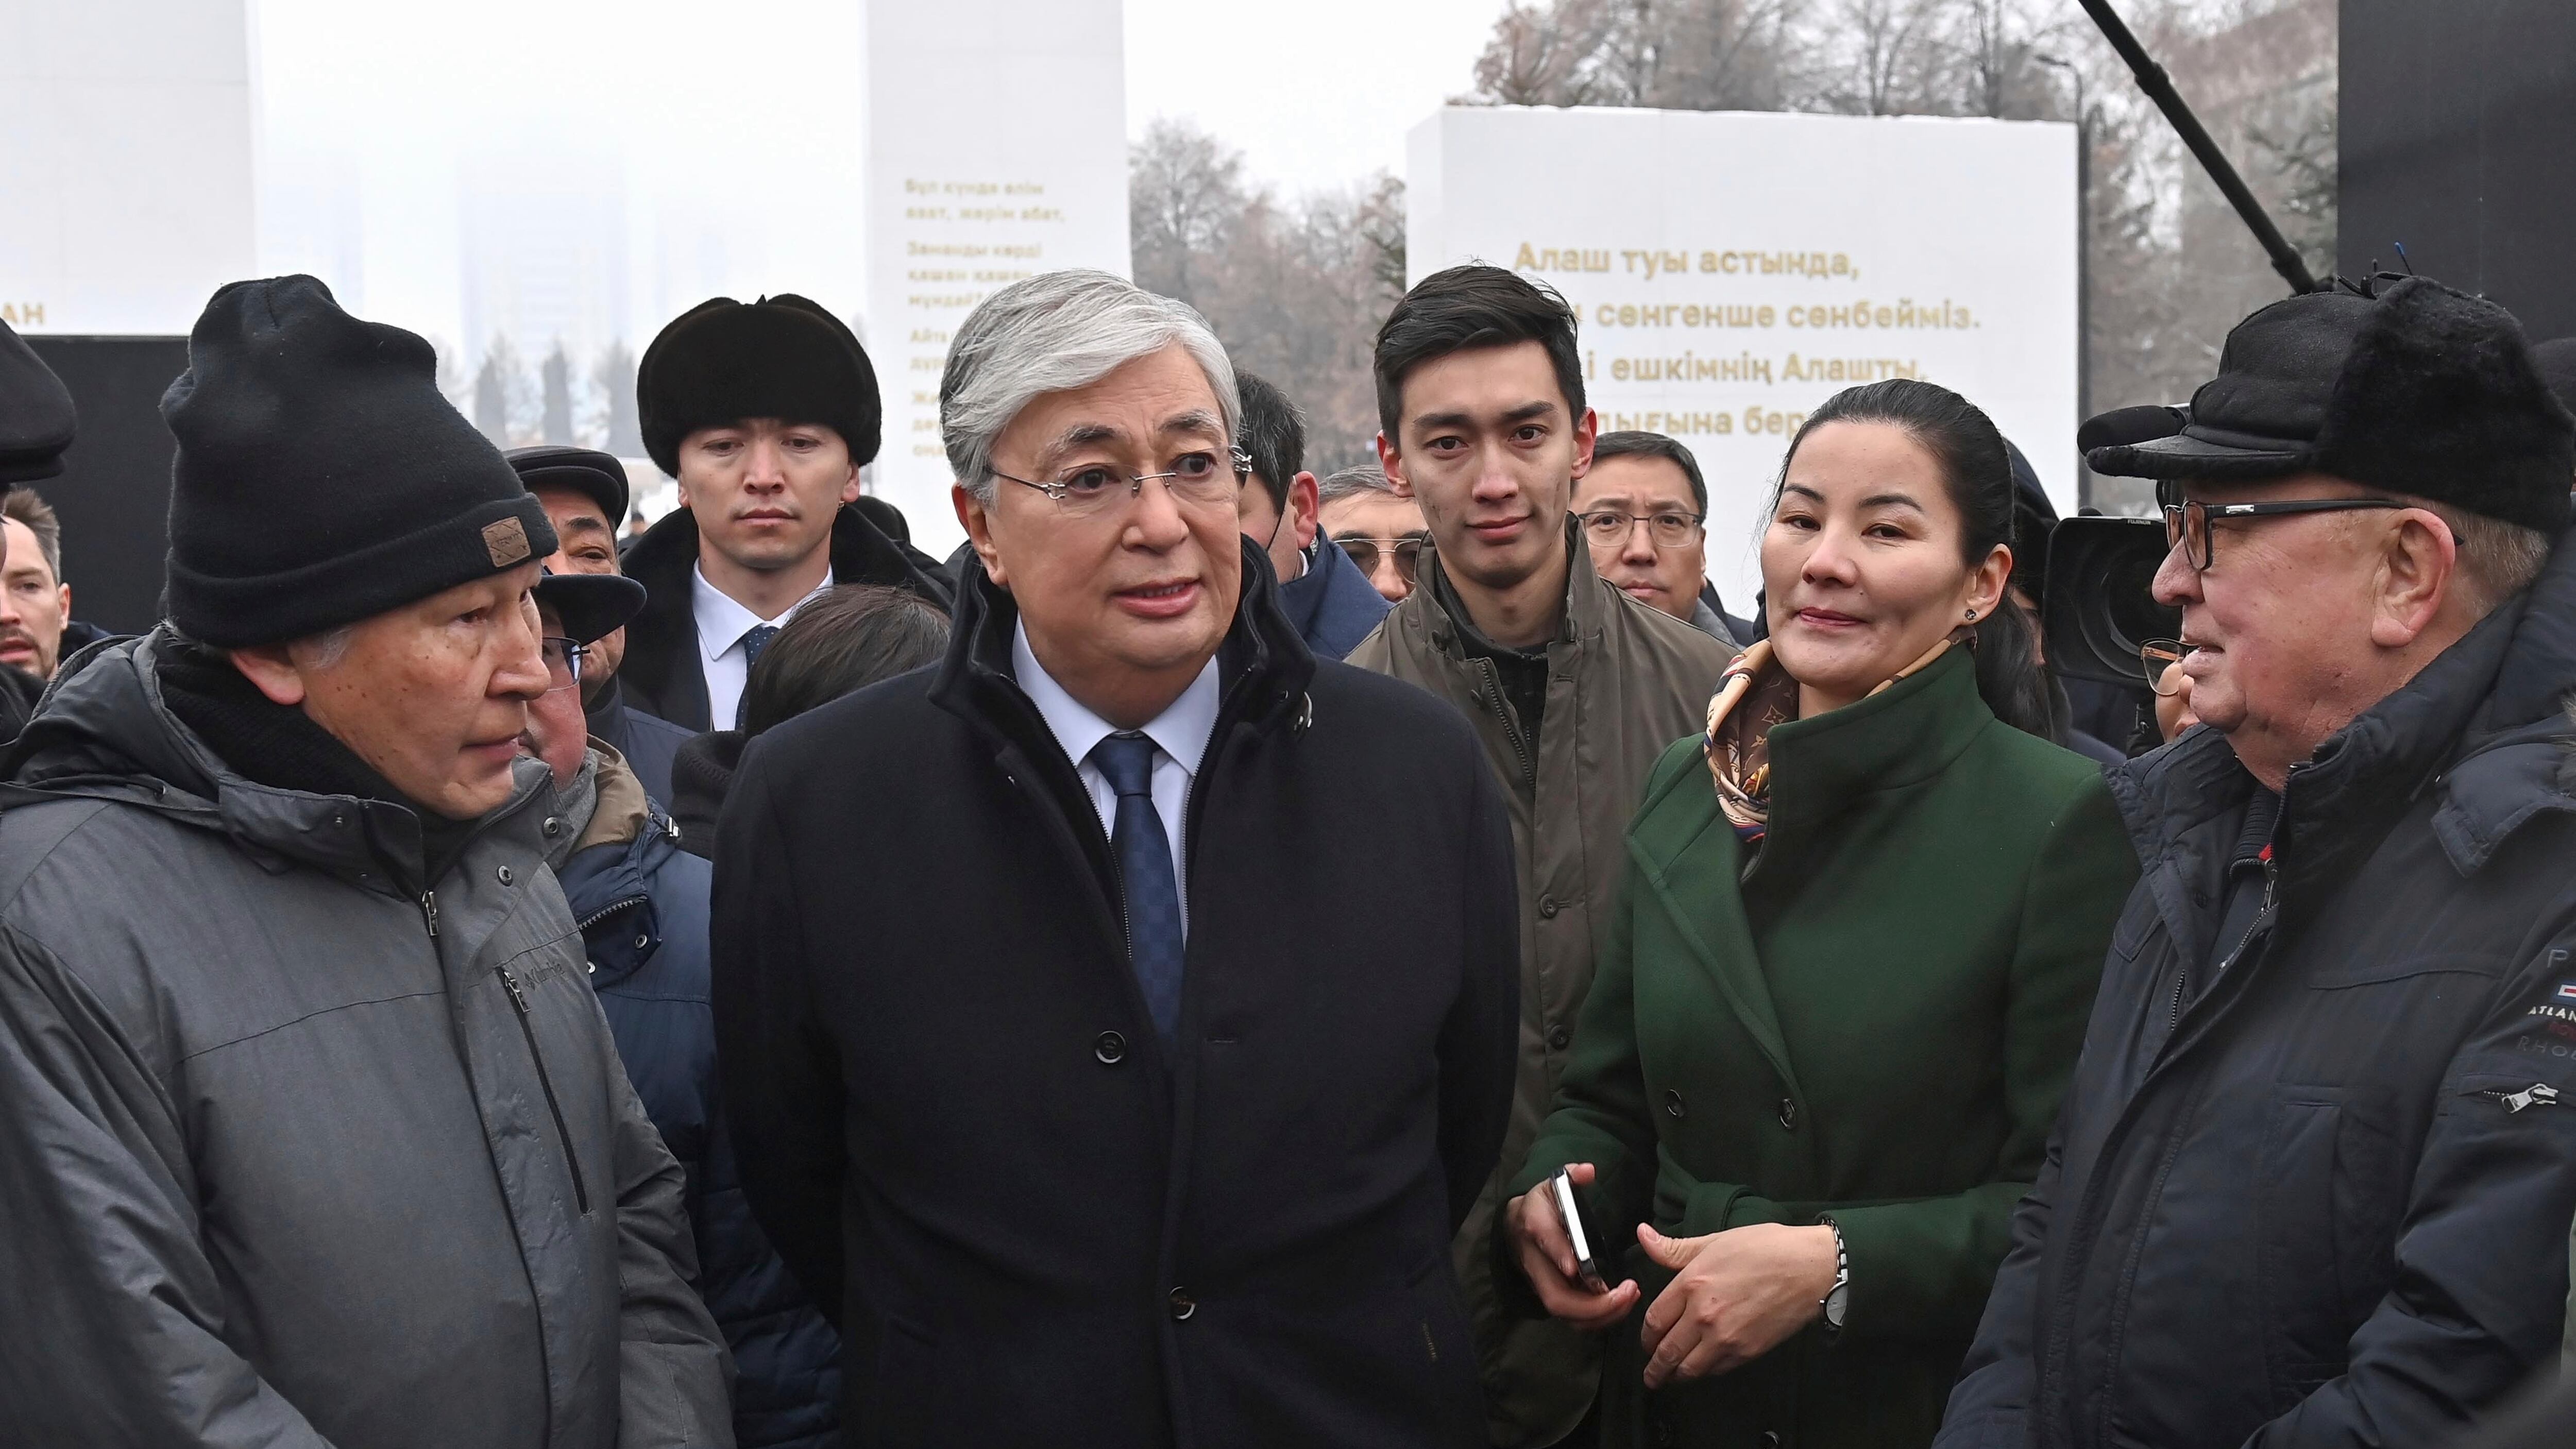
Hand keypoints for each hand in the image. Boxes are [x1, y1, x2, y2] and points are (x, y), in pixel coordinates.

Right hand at [1501, 1164, 1641, 1330]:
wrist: (1515, 1226)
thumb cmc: (1540, 1205)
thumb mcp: (1552, 1184)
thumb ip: (1571, 1176)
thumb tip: (1588, 1171)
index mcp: (1533, 1224)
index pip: (1543, 1240)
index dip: (1559, 1253)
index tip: (1576, 1267)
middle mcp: (1535, 1261)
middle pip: (1556, 1296)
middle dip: (1592, 1303)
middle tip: (1626, 1291)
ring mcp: (1542, 1284)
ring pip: (1566, 1313)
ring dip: (1601, 1314)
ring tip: (1630, 1297)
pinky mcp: (1552, 1297)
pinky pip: (1574, 1318)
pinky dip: (1599, 1317)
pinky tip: (1622, 1303)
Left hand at [1635, 1222, 1836, 1387]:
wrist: (1811, 1269)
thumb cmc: (1766, 1248)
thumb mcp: (1716, 1241)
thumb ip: (1675, 1247)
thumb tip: (1643, 1235)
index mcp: (1692, 1283)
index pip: (1655, 1320)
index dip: (1646, 1335)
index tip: (1646, 1341)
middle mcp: (1703, 1315)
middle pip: (1667, 1351)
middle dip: (1654, 1367)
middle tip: (1650, 1375)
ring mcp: (1725, 1337)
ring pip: (1688, 1369)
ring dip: (1674, 1376)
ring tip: (1669, 1379)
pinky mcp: (1747, 1352)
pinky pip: (1715, 1370)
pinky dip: (1703, 1373)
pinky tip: (1700, 1369)